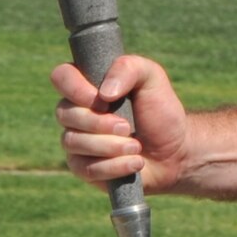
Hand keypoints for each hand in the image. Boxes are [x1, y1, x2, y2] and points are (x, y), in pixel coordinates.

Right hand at [51, 54, 190, 193]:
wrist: (175, 150)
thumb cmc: (160, 110)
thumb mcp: (152, 78)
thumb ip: (129, 68)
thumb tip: (104, 92)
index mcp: (89, 84)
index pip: (61, 76)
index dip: (75, 88)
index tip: (102, 99)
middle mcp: (77, 112)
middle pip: (64, 113)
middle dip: (99, 122)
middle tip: (127, 127)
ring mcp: (77, 141)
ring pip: (73, 142)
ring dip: (109, 146)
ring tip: (136, 146)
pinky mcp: (84, 168)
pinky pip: (86, 169)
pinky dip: (114, 166)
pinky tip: (135, 162)